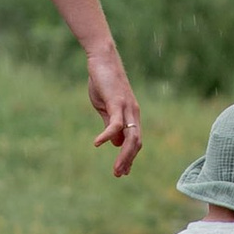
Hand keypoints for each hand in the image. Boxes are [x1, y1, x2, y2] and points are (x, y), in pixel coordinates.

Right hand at [85, 38, 141, 176]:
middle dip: (128, 160)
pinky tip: (98, 144)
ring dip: (124, 155)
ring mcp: (127, 108)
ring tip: (116, 169)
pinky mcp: (117, 102)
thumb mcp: (106, 107)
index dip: (130, 157)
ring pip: (131, 137)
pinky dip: (108, 135)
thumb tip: (116, 143)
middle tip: (119, 175)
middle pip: (136, 142)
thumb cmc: (103, 82)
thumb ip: (112, 124)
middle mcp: (133, 113)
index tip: (122, 172)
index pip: (134, 141)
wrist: (102, 59)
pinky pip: (116, 124)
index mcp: (131, 115)